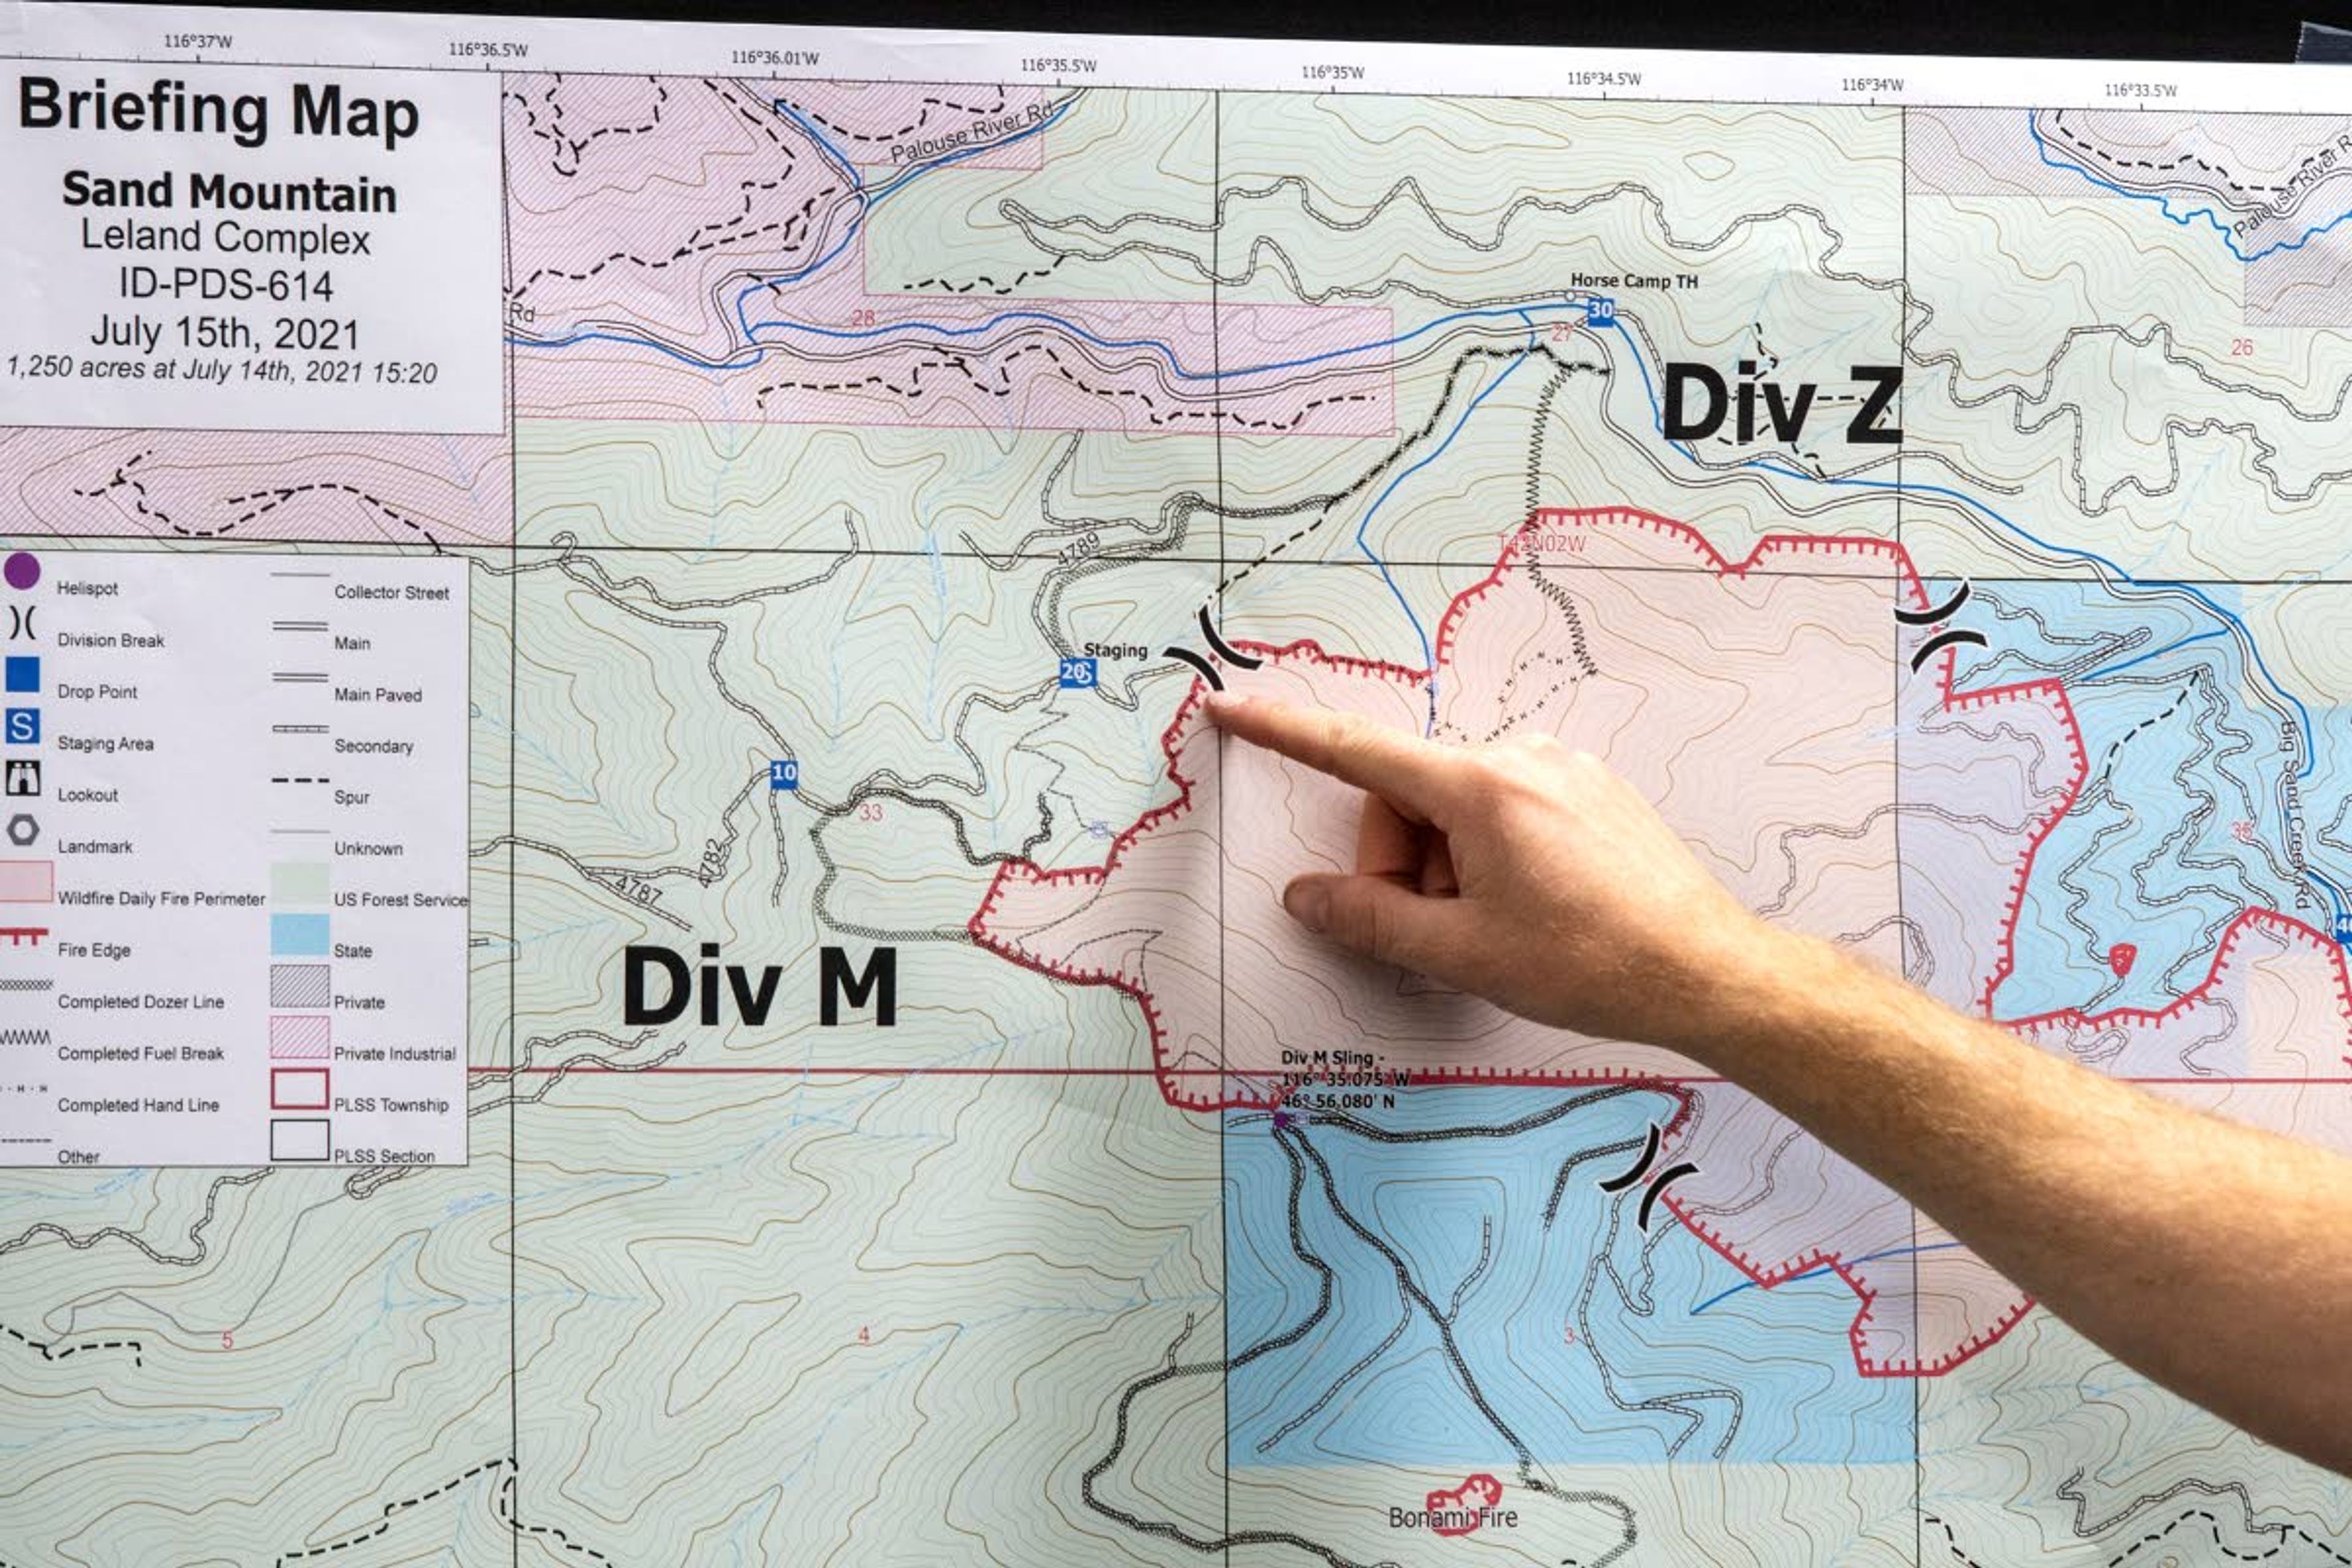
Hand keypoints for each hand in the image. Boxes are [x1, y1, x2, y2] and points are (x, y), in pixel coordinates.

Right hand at [1203, 690, 1797, 1052]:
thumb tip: (1306, 896)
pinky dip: (1492, 859)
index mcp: (1479, 787)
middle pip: (1407, 798)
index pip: (1356, 750)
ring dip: (1450, 869)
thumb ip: (1369, 919)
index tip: (1232, 709)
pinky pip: (1505, 812)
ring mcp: (1560, 770)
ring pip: (1456, 810)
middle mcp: (1519, 758)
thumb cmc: (1591, 965)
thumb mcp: (1461, 953)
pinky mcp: (1589, 791)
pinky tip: (1533, 911)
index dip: (1284, 732)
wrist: (1707, 972)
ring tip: (1497, 930)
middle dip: (1402, 865)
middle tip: (1440, 933)